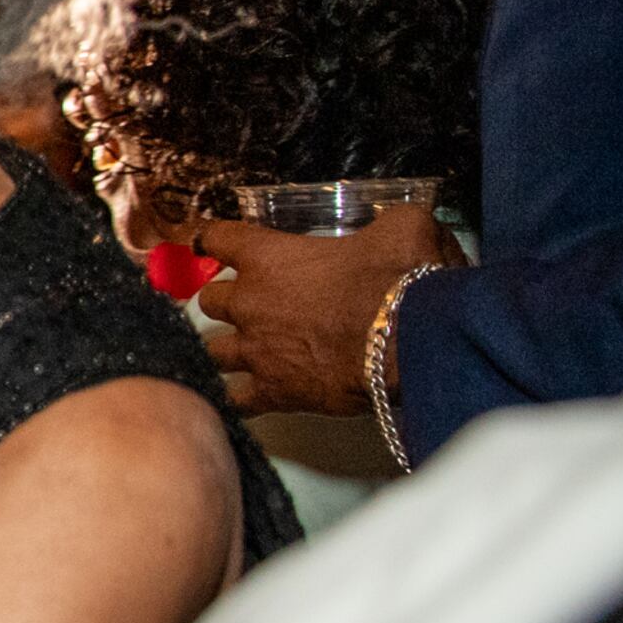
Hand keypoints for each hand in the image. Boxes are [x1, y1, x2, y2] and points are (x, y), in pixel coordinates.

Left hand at [196, 204, 457, 417]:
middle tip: (249, 306)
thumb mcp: (402, 230)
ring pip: (212, 351)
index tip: (211, 244)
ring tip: (243, 352)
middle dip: (226, 302)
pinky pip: (236, 399)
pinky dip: (237, 398)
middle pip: (211, 301)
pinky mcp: (273, 391)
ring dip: (225, 349)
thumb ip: (386, 223)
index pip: (219, 239)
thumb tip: (397, 225)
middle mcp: (249, 302)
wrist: (411, 342)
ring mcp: (256, 350)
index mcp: (267, 257)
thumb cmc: (400, 281)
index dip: (213, 240)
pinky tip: (243, 398)